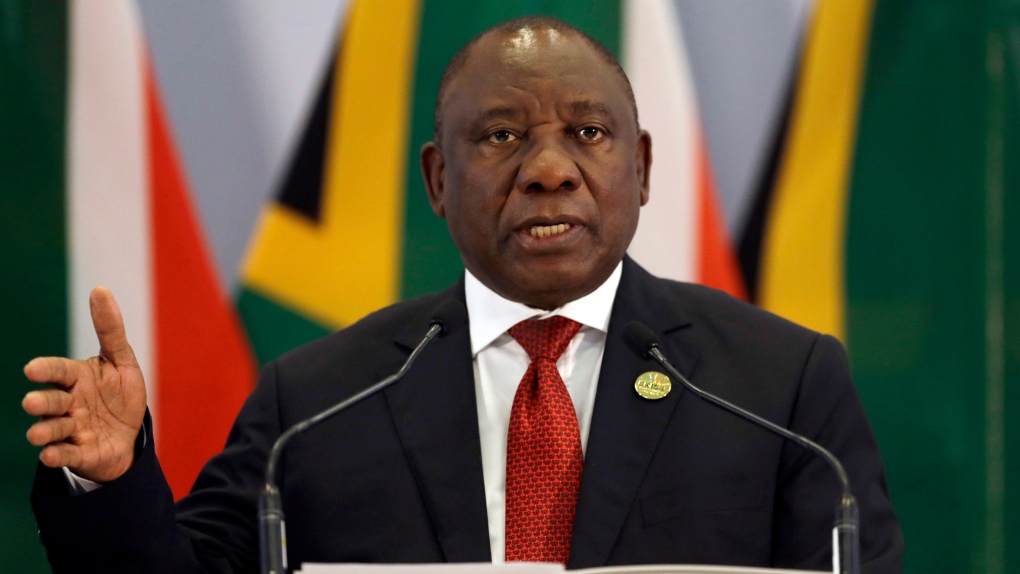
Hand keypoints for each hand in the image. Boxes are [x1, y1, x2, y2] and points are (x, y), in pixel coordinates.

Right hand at [22, 287, 147, 482]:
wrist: (129, 434)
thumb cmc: (120, 394)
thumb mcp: (122, 361)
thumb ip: (110, 329)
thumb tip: (100, 289)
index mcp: (77, 378)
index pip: (59, 371)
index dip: (47, 369)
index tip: (32, 368)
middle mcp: (69, 403)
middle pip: (51, 402)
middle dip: (41, 403)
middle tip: (32, 403)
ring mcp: (72, 429)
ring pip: (52, 429)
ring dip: (45, 431)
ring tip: (37, 434)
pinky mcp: (79, 452)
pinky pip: (65, 454)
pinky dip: (57, 454)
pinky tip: (50, 454)